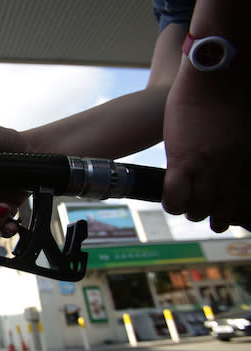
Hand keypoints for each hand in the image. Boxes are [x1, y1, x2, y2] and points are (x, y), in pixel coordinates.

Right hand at [162, 61, 250, 231]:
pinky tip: (169, 200)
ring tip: (181, 204)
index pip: (242, 199)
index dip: (229, 210)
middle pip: (221, 210)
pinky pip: (175, 196)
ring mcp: (207, 166)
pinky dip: (171, 203)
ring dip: (189, 210)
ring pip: (197, 208)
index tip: (221, 211)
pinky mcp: (183, 160)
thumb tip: (227, 155)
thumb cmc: (228, 91)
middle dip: (208, 215)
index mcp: (245, 160)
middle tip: (197, 209)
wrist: (217, 74)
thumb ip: (234, 148)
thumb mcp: (241, 127)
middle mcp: (230, 168)